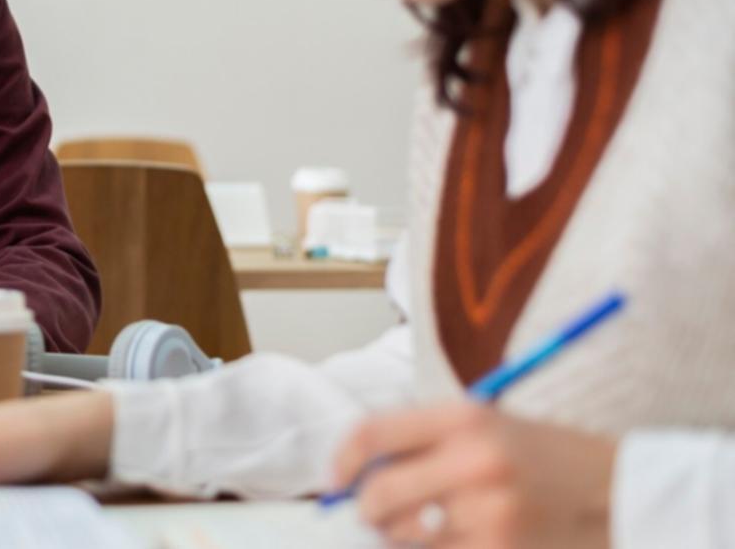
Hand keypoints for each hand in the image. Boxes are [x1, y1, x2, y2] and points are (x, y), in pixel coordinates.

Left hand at [332, 403, 616, 548]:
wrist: (619, 491)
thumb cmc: (538, 456)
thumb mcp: (483, 425)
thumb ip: (419, 440)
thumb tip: (351, 474)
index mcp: (463, 416)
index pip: (371, 433)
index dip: (342, 461)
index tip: (334, 481)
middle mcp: (473, 461)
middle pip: (378, 494)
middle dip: (366, 510)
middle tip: (375, 514)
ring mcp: (489, 512)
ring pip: (402, 537)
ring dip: (399, 538)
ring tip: (427, 527)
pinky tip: (455, 541)